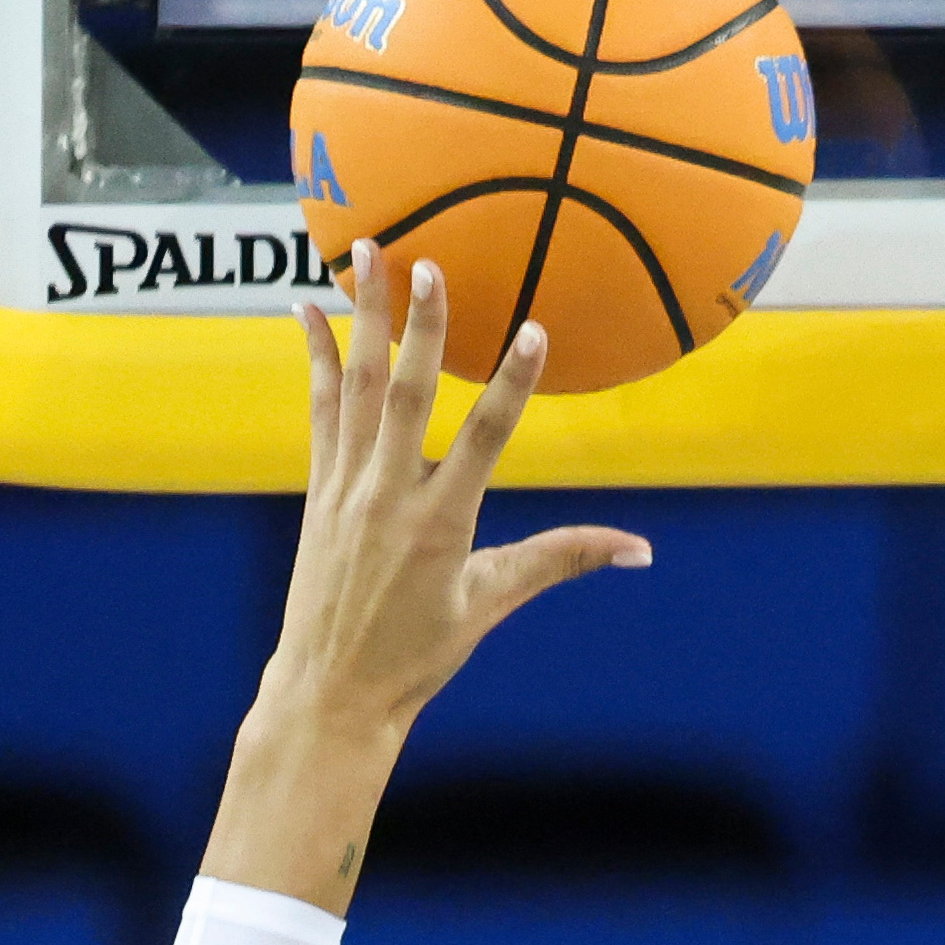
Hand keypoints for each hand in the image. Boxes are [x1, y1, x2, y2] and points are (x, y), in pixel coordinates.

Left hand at [247, 248, 647, 760]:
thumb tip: (638, 550)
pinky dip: (317, 357)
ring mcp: (347, 488)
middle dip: (418, 325)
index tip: (532, 330)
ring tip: (364, 252)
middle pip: (404, 394)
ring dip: (361, 316)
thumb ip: (561, 561)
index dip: (511, 383)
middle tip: (424, 261)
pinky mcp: (319, 489)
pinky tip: (306, 308)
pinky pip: (321, 408)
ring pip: (356, 387)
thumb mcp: (490, 605)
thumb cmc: (415, 657)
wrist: (331, 692)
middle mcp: (388, 497)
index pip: (485, 439)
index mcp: (440, 526)